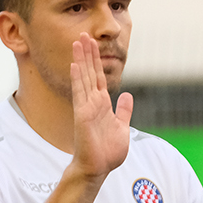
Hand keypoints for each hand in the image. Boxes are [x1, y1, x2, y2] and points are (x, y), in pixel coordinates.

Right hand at [69, 33, 133, 180]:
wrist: (98, 168)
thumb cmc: (108, 151)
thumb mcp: (122, 127)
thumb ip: (124, 111)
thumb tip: (128, 97)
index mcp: (102, 105)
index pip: (98, 77)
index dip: (96, 61)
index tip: (93, 44)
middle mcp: (93, 103)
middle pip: (89, 73)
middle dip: (87, 54)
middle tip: (83, 34)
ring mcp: (86, 108)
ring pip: (83, 79)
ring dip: (81, 60)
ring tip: (78, 42)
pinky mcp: (82, 116)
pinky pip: (79, 94)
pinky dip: (77, 79)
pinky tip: (74, 65)